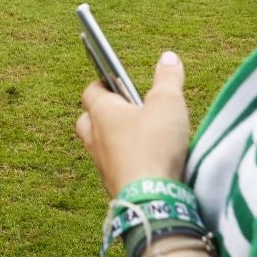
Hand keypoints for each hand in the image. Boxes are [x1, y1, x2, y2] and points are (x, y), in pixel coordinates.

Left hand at [75, 52, 191, 196]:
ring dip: (114, 138)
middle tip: (128, 110)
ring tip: (140, 136)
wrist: (151, 199)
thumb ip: (168, 78)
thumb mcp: (168, 103)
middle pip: (88, 119)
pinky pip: (113, 166)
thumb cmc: (155, 146)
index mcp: (102, 113)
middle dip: (103, 112)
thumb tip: (168, 57)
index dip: (104, 82)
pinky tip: (146, 161)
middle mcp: (95, 138)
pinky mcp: (113, 184)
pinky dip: (124, 160)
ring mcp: (102, 164)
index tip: (119, 80)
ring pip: (99, 145)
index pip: (91, 90)